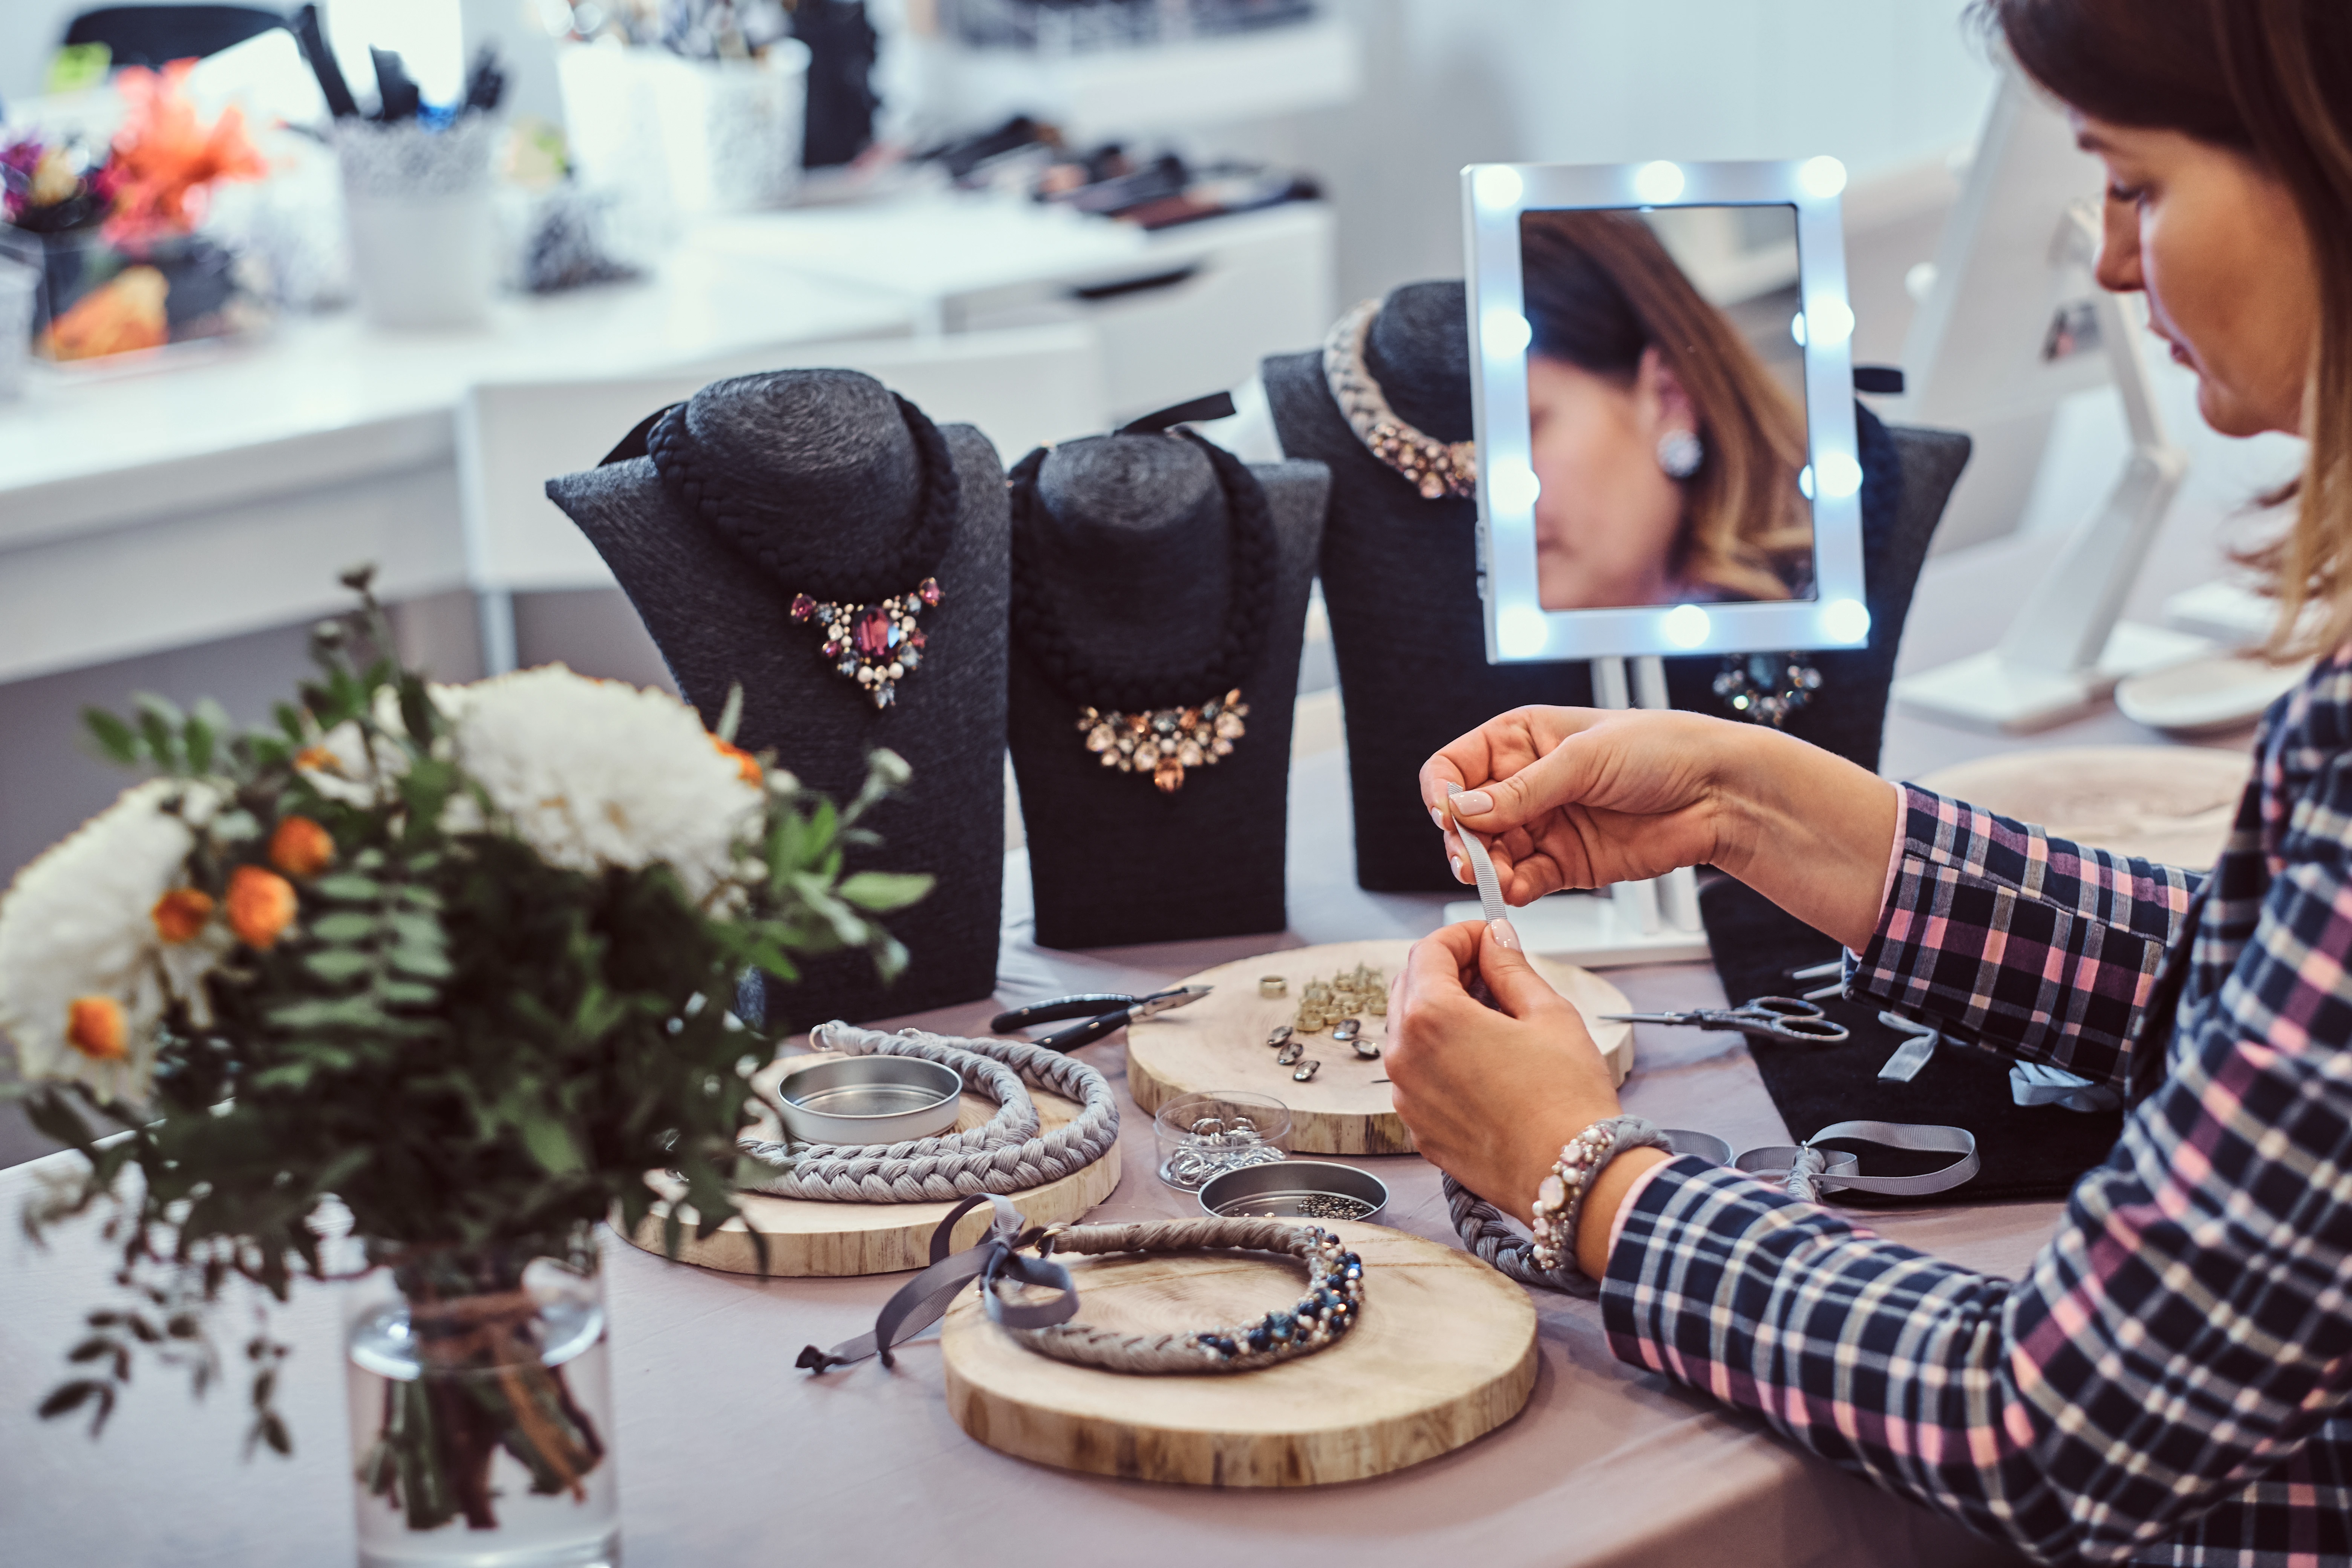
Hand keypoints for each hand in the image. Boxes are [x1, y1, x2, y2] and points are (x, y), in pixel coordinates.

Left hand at [1383, 920, 1620, 1220]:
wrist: (1571, 1176)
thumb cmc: (1566, 1100)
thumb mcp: (1548, 1013)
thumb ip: (1511, 968)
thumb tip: (1495, 940)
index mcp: (1431, 1018)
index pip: (1427, 951)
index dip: (1460, 935)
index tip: (1486, 936)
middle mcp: (1404, 1056)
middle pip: (1409, 987)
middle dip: (1447, 970)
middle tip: (1492, 972)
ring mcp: (1407, 1096)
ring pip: (1410, 1033)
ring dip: (1443, 1014)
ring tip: (1494, 1019)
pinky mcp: (1419, 1128)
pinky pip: (1419, 1075)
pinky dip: (1442, 1057)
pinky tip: (1485, 1061)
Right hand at [1420, 707, 1736, 902]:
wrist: (1719, 793)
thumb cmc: (1662, 749)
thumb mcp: (1585, 758)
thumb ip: (1524, 789)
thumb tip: (1466, 809)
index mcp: (1521, 740)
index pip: (1454, 766)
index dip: (1443, 791)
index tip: (1449, 815)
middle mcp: (1525, 783)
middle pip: (1466, 818)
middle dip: (1463, 840)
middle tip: (1469, 860)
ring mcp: (1543, 825)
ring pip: (1490, 855)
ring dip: (1486, 871)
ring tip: (1497, 881)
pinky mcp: (1564, 863)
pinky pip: (1523, 880)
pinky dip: (1514, 890)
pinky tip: (1516, 891)